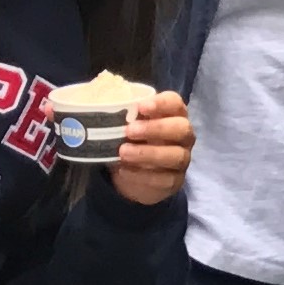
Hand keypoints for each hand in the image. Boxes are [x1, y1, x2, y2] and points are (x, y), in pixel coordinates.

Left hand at [107, 92, 195, 208]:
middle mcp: (183, 136)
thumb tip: (100, 109)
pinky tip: (124, 170)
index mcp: (172, 116)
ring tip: (123, 153)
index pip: (175, 103)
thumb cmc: (130, 141)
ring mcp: (181, 158)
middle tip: (129, 131)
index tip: (141, 107)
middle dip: (156, 128)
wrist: (132, 173)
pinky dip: (142, 175)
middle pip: (182, 128)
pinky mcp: (174, 181)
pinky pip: (164, 179)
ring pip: (177, 155)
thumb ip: (121, 116)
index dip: (162, 103)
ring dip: (148, 154)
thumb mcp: (126, 125)